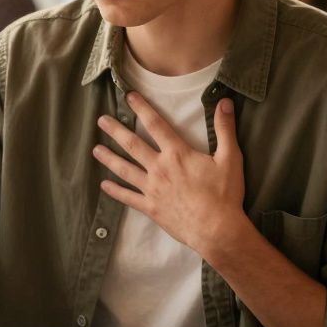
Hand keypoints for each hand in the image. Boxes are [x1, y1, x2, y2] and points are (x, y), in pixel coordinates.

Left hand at [92, 93, 250, 257]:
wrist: (217, 230)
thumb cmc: (224, 195)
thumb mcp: (230, 158)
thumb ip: (225, 128)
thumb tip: (225, 101)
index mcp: (177, 153)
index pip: (156, 124)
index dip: (142, 108)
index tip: (129, 96)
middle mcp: (160, 168)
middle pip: (133, 145)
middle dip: (116, 130)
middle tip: (101, 120)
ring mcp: (152, 189)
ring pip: (125, 169)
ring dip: (109, 158)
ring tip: (95, 149)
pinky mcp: (151, 208)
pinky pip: (128, 198)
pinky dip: (115, 191)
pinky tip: (104, 185)